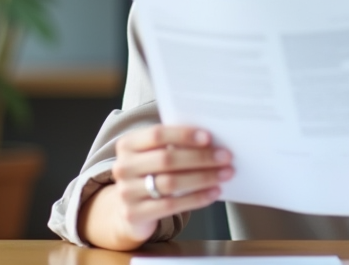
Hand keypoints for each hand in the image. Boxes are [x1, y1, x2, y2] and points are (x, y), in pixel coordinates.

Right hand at [104, 125, 233, 245]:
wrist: (128, 208)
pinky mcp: (134, 214)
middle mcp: (123, 167)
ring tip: (224, 174)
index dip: (184, 135)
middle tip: (225, 157)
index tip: (208, 138)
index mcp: (127, 144)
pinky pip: (171, 206)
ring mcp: (126, 192)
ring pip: (171, 183)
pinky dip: (196, 198)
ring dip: (203, 178)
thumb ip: (174, 145)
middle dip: (200, 157)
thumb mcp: (154, 154)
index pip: (157, 134)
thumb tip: (211, 141)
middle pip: (167, 159)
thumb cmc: (150, 173)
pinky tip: (212, 193)